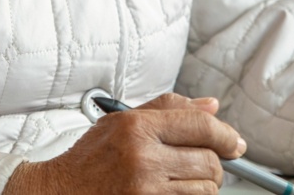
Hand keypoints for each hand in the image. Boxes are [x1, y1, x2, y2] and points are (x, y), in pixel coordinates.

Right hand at [5, 93, 246, 194]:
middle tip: (206, 164)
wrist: (58, 193)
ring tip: (184, 180)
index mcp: (137, 127)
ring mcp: (144, 189)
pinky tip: (174, 191)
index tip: (235, 143)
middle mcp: (142, 158)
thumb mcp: (122, 121)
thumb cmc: (89, 159)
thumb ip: (168, 109)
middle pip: (209, 161)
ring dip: (203, 185)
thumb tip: (211, 107)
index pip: (201, 127)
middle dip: (216, 164)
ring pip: (204, 188)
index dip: (227, 135)